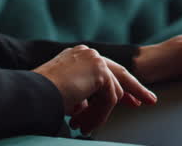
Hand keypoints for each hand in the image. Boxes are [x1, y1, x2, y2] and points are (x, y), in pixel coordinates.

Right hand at [33, 45, 156, 132]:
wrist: (32, 93)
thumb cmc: (42, 95)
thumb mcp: (67, 94)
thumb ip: (85, 96)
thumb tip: (97, 108)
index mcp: (78, 57)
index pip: (106, 70)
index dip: (121, 85)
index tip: (132, 99)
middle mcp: (87, 53)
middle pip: (120, 73)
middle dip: (135, 89)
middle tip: (149, 101)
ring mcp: (95, 60)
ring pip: (112, 93)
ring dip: (99, 115)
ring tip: (82, 127)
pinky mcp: (100, 72)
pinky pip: (110, 99)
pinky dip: (99, 115)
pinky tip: (84, 123)